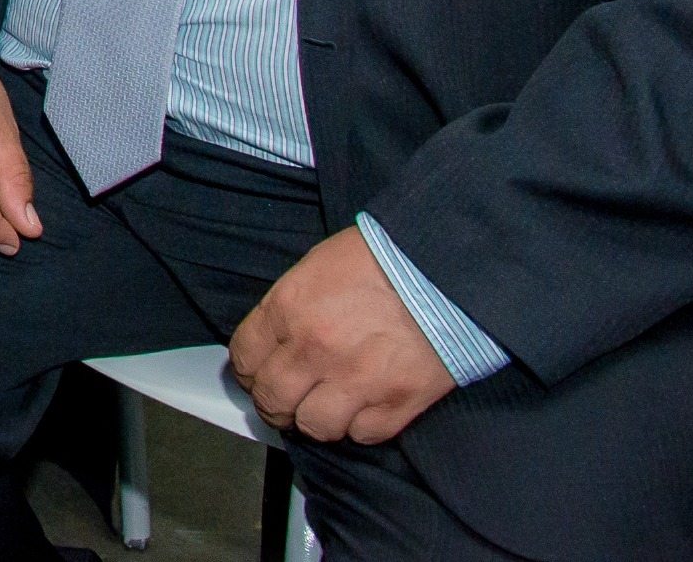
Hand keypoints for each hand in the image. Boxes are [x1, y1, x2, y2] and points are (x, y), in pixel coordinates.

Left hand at [229, 226, 456, 443]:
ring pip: (314, 426)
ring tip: (327, 406)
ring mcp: (357, 380)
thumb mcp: (317, 267)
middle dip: (275, 403)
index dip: (249, 371)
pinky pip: (362, 435)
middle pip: (272, 400)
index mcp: (289, 309)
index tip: (259, 375)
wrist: (447, 268)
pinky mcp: (397, 402)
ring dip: (316, 419)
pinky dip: (360, 426)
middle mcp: (315, 350)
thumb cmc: (382, 257)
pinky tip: (365, 406)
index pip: (245, 358)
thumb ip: (289, 308)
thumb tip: (274, 341)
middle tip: (288, 400)